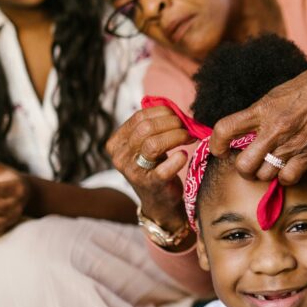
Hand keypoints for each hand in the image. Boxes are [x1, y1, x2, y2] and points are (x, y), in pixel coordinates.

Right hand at [106, 106, 192, 229]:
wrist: (160, 201)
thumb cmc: (155, 167)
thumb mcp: (147, 144)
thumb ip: (153, 125)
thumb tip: (169, 105)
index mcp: (117, 143)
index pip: (140, 117)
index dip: (163, 112)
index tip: (179, 116)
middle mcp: (120, 157)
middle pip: (146, 129)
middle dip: (172, 124)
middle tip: (187, 127)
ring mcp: (133, 172)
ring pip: (153, 144)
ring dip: (177, 137)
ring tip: (189, 138)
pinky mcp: (150, 185)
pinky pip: (164, 169)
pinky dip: (177, 159)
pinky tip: (184, 155)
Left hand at [210, 61, 306, 184]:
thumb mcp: (275, 96)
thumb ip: (258, 115)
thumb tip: (242, 134)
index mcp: (262, 109)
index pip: (225, 129)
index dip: (216, 144)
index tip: (219, 149)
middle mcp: (274, 129)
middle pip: (244, 165)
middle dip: (242, 169)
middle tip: (248, 164)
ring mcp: (292, 144)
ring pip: (264, 175)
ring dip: (265, 173)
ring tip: (271, 164)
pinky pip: (287, 178)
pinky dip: (285, 177)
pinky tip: (288, 167)